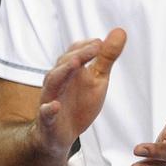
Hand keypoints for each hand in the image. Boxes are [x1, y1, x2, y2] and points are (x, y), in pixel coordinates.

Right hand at [35, 28, 126, 157]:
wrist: (62, 134)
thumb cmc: (79, 103)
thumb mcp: (97, 80)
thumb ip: (106, 57)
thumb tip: (120, 31)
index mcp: (69, 71)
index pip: (74, 53)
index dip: (86, 47)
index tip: (100, 43)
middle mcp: (58, 81)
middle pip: (63, 64)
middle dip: (78, 55)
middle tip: (95, 48)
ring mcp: (50, 99)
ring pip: (53, 83)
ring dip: (62, 72)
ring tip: (76, 64)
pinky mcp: (48, 120)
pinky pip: (46, 113)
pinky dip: (49, 109)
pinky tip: (55, 106)